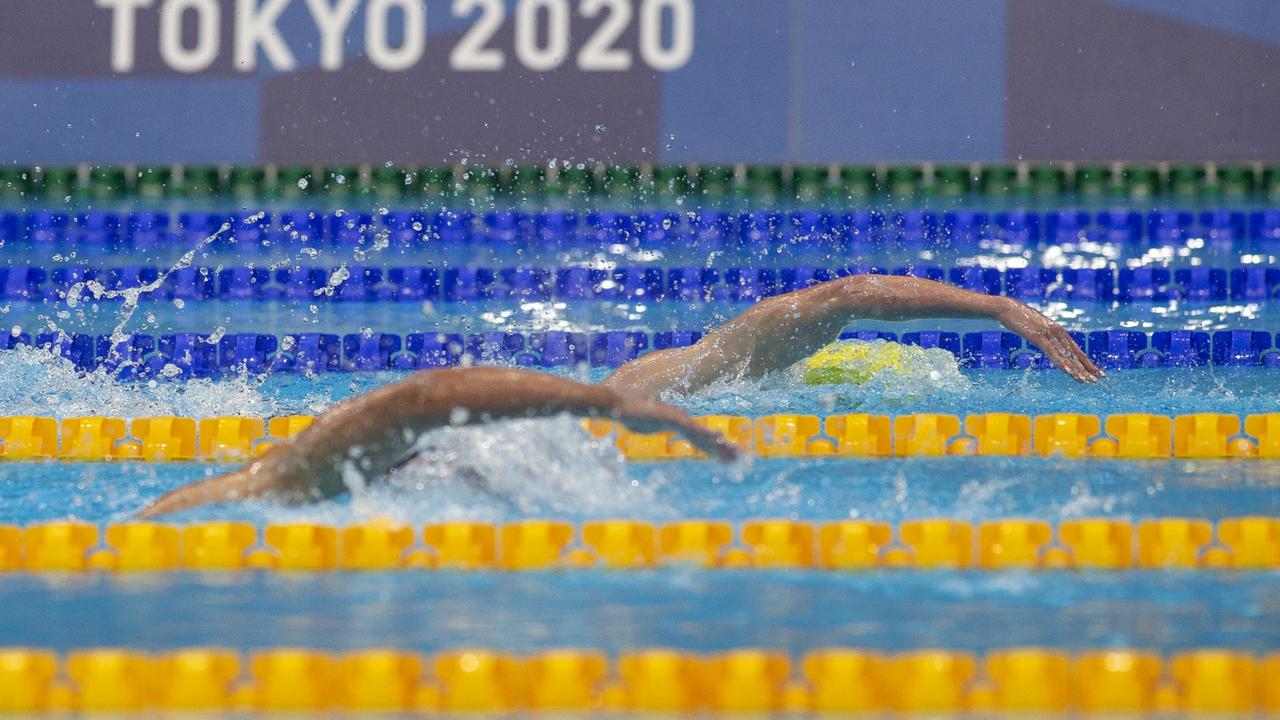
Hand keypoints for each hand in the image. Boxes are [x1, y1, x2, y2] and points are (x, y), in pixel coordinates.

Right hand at [611, 394, 739, 461]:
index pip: (698, 437)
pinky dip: (707, 435)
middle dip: (723, 449)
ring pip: (703, 434)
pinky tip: (720, 439)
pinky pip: (693, 430)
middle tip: (740, 458)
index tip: (725, 454)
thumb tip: (647, 428)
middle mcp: (681, 419)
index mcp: (676, 422)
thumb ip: (652, 428)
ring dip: (721, 445)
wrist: (618, 403)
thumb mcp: (644, 426)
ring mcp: (678, 418)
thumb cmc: (628, 413)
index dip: (712, 446)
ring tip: (736, 454)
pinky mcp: (673, 418)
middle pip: (705, 437)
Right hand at [996, 299, 1103, 381]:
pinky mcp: (1039, 337)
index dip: (1086, 361)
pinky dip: (1061, 363)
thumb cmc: (1019, 317)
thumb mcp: (1035, 327)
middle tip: (1099, 379)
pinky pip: (1052, 353)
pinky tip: (1069, 372)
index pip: (1075, 349)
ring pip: (1066, 355)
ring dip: (1077, 369)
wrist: (1007, 308)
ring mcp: (1049, 334)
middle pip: (1075, 353)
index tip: (1096, 371)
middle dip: (1087, 367)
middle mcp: (1058, 332)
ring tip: (1086, 380)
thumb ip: (1044, 334)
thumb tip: (1047, 341)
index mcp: (1058, 331)